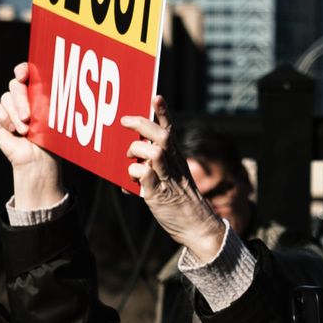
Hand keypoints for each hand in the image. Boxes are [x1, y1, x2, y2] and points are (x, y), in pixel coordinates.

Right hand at [0, 63, 62, 209]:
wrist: (38, 160)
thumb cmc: (50, 139)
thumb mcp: (52, 115)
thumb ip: (45, 97)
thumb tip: (44, 80)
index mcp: (39, 92)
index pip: (28, 72)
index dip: (23, 70)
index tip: (22, 76)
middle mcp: (24, 97)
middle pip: (15, 85)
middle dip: (20, 99)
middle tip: (28, 117)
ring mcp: (11, 108)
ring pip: (5, 97)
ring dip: (14, 114)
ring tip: (25, 131)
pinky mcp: (0, 119)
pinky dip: (3, 118)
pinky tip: (12, 130)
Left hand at [123, 97, 226, 262]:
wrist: (197, 226)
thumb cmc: (178, 201)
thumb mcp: (170, 177)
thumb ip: (152, 166)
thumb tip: (127, 159)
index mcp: (176, 157)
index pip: (170, 129)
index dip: (163, 112)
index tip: (156, 96)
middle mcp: (174, 164)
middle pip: (161, 136)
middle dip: (142, 124)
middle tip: (125, 121)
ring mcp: (168, 178)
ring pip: (155, 152)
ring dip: (137, 150)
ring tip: (129, 156)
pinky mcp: (160, 195)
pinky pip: (145, 176)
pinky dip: (134, 173)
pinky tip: (130, 181)